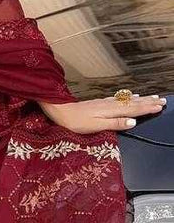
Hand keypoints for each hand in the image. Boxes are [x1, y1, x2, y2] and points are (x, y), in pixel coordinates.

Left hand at [38, 93, 165, 134]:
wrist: (60, 111)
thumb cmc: (76, 122)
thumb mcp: (96, 126)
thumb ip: (115, 123)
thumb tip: (133, 122)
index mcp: (110, 111)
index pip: (133, 110)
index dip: (147, 108)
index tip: (160, 106)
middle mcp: (109, 105)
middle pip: (132, 103)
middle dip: (148, 102)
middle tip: (162, 100)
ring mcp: (104, 102)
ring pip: (127, 100)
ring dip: (141, 99)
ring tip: (152, 97)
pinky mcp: (99, 102)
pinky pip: (119, 99)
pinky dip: (128, 98)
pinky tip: (131, 97)